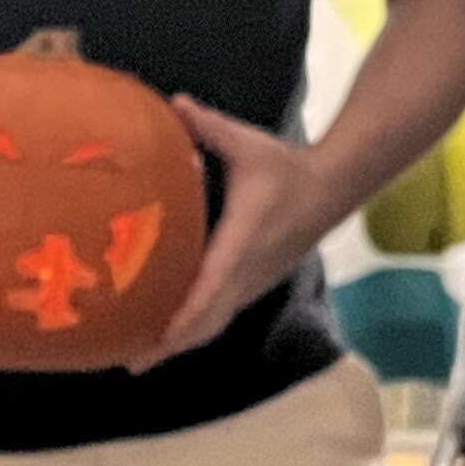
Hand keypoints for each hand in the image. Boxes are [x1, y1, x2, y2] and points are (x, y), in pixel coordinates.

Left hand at [135, 95, 329, 370]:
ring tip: (140, 358)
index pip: (211, 287)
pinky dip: (195, 329)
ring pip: (215, 324)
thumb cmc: (287, 168)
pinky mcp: (254, 283)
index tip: (157, 337)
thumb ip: (208, 127)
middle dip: (170, 345)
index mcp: (241, 243)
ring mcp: (252, 283)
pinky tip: (169, 333)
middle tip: (131, 362)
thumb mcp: (246, 144)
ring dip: (181, 343)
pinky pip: (221, 315)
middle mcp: (247, 273)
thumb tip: (174, 103)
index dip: (184, 315)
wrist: (333, 187)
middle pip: (208, 322)